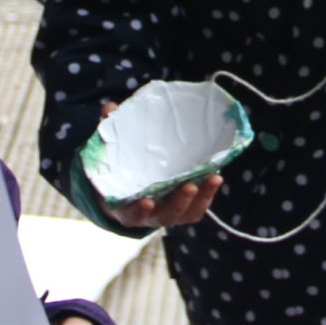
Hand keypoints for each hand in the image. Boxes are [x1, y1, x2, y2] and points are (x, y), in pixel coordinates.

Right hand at [95, 98, 222, 227]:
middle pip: (164, 216)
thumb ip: (110, 135)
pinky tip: (215, 177)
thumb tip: (110, 109)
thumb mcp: (111, 155)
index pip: (131, 214)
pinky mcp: (184, 210)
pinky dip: (208, 194)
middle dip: (178, 203)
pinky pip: (197, 208)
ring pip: (185, 212)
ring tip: (213, 177)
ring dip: (200, 197)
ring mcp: (168, 214)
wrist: (129, 190)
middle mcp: (148, 216)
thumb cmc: (119, 171)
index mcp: (125, 207)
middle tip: (189, 186)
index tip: (146, 201)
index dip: (138, 211)